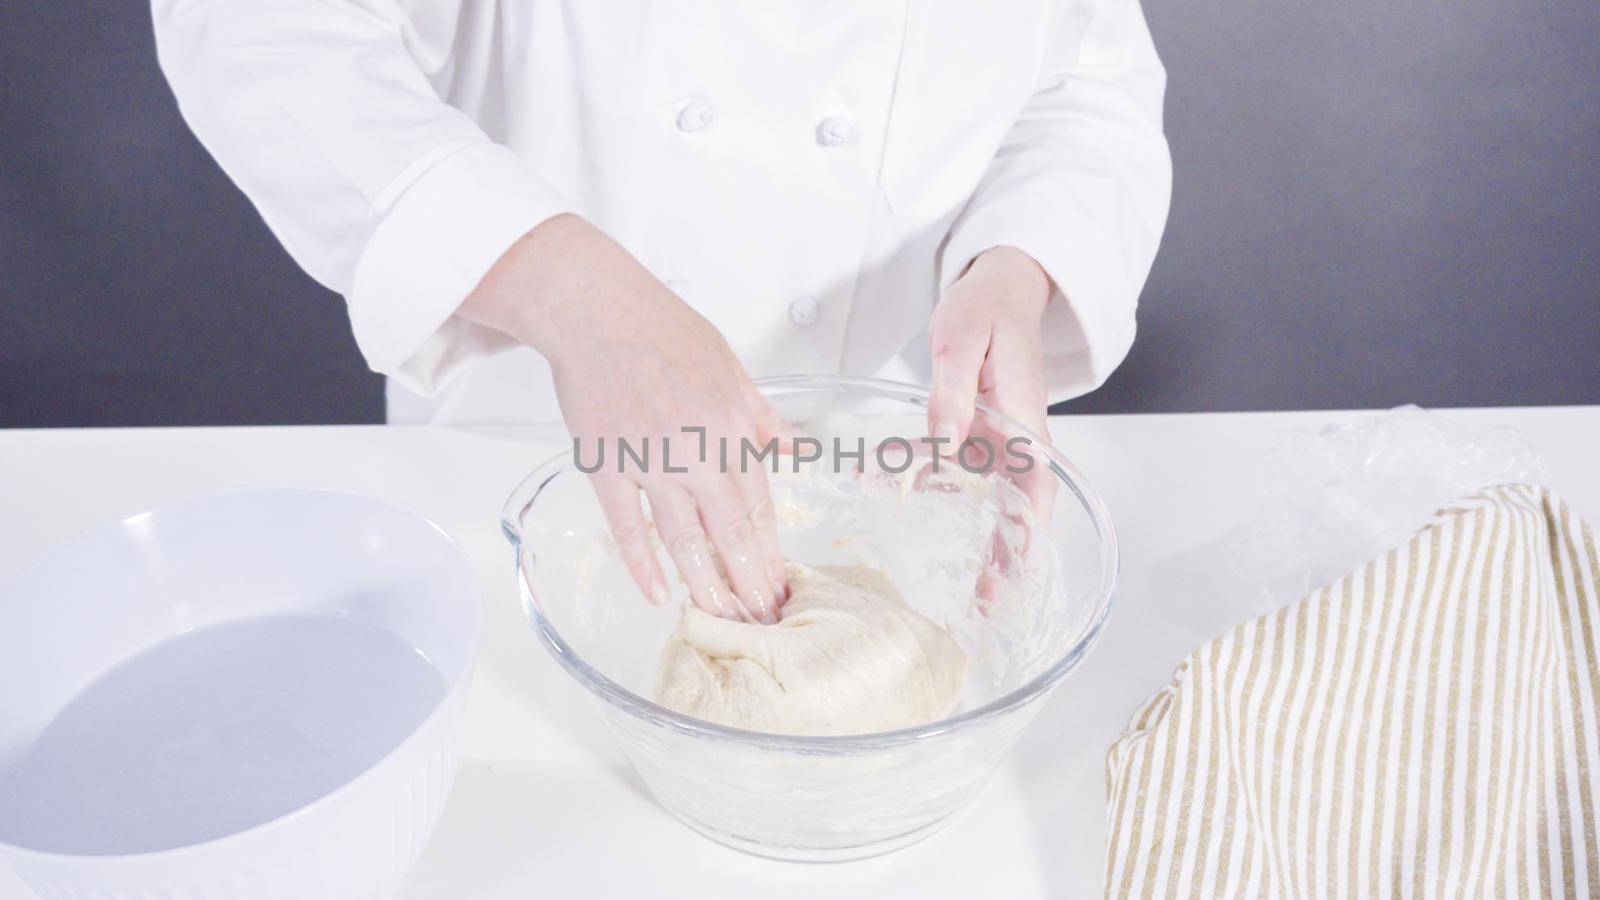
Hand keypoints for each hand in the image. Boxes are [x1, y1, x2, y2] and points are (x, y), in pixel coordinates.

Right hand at [460, 214, 787, 622]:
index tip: (779, 583)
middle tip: (761, 620)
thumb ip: (762, 416)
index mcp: (733, 424)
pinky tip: (658, 592)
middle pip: (730, 529)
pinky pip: (627, 523)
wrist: (597, 310)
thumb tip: (796, 448)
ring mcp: (650, 459)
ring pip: (684, 536)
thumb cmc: (662, 329)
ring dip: (705, 583)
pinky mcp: (606, 463)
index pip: (759, 502)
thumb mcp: (731, 367)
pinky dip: (642, 560)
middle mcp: (697, 447)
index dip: (770, 549)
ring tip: (720, 618)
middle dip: (749, 580)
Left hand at [927, 246, 1056, 609]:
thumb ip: (951, 393)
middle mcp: (1021, 437)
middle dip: (1010, 561)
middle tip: (988, 608)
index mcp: (1024, 419)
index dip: (1027, 537)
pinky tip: (901, 500)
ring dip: (985, 544)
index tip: (1013, 578)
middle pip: (1023, 510)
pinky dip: (943, 495)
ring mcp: (1004, 439)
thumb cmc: (984, 309)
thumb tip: (947, 443)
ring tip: (966, 592)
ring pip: (997, 501)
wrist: (1000, 287)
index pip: (1036, 490)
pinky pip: (967, 475)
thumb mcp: (958, 341)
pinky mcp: (983, 434)